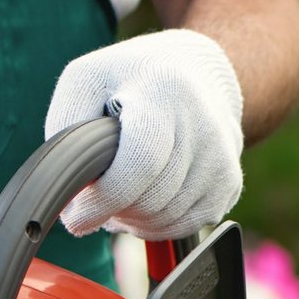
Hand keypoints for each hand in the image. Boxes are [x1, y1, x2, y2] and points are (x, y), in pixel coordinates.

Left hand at [44, 29, 244, 239]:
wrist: (196, 74)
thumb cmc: (130, 79)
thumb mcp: (86, 79)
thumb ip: (67, 126)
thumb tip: (71, 187)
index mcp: (163, 92)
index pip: (141, 163)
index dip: (105, 199)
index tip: (75, 218)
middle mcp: (202, 125)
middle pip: (154, 198)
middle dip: (115, 211)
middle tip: (95, 201)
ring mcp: (222, 156)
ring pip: (170, 218)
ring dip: (136, 220)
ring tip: (120, 197)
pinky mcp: (231, 181)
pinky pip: (190, 224)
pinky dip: (160, 224)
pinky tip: (146, 201)